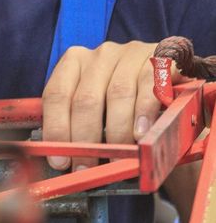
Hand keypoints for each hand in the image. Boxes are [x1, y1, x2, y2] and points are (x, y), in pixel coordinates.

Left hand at [42, 41, 173, 170]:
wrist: (167, 76)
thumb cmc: (125, 97)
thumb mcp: (98, 103)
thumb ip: (81, 122)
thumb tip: (66, 160)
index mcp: (74, 62)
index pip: (56, 95)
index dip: (56, 129)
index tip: (60, 161)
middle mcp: (98, 55)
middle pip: (85, 99)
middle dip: (85, 139)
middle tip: (88, 168)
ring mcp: (129, 54)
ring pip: (117, 95)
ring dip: (117, 132)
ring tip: (118, 158)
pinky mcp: (159, 59)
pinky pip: (149, 88)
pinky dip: (143, 113)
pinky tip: (141, 134)